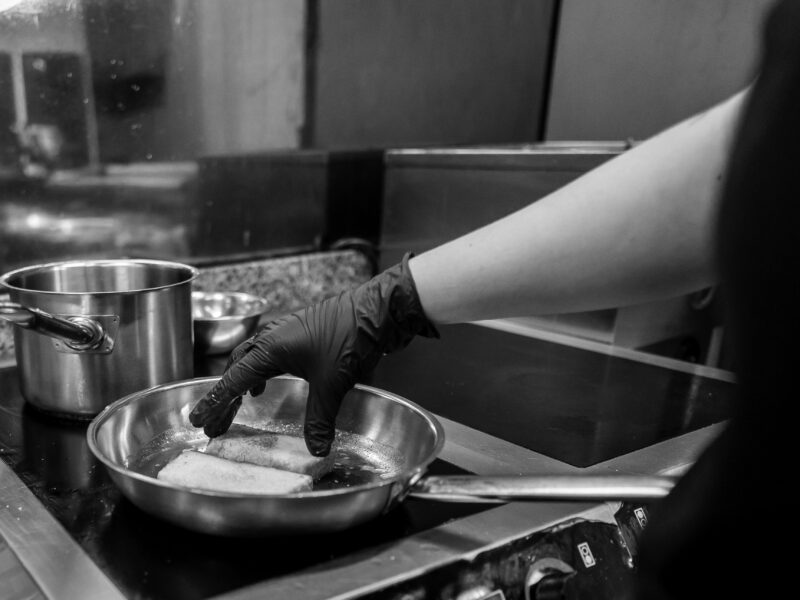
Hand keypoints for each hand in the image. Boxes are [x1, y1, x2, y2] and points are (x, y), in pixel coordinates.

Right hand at [189, 254, 438, 455]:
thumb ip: (320, 419)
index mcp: (271, 348)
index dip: (215, 403)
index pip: (233, 381)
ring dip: (243, 382)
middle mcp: (273, 337)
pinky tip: (270, 383)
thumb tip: (316, 449)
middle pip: (238, 369)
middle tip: (216, 424)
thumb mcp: (332, 384)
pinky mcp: (303, 332)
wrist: (377, 309)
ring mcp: (288, 332)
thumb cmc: (351, 337)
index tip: (197, 420)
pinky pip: (270, 353)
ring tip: (240, 404)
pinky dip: (262, 370)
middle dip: (225, 398)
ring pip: (254, 359)